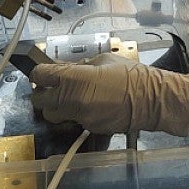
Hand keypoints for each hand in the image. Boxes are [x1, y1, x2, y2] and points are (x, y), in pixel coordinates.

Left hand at [30, 52, 188, 135]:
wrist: (150, 100)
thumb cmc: (129, 74)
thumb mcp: (102, 60)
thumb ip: (79, 66)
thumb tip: (65, 69)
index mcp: (72, 79)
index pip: (40, 76)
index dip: (38, 72)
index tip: (42, 71)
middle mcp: (70, 100)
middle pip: (39, 100)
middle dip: (42, 93)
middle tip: (52, 86)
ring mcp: (78, 116)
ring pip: (53, 115)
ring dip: (55, 106)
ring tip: (67, 97)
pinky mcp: (87, 127)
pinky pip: (73, 120)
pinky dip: (75, 113)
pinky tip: (89, 104)